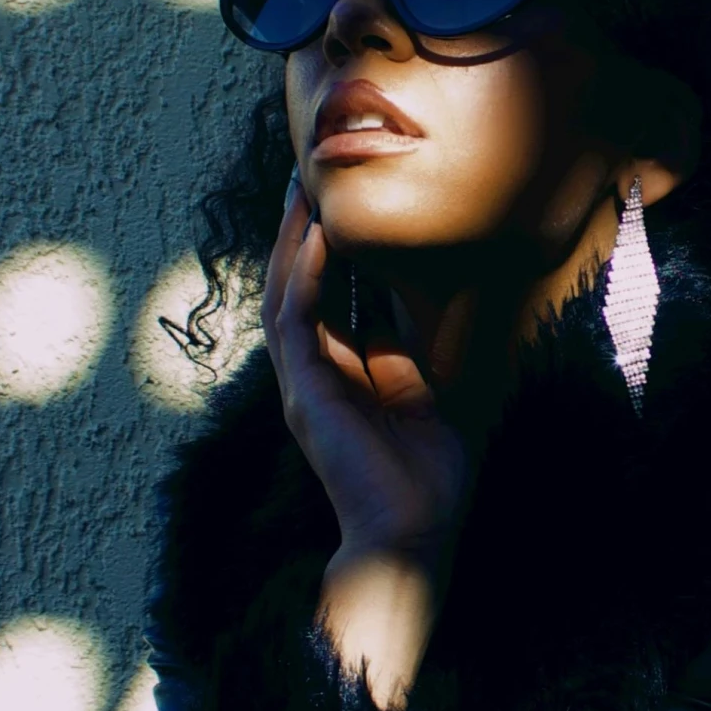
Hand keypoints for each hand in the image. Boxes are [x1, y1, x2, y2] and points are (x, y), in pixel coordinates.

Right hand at [262, 180, 467, 707]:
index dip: (322, 248)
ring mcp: (302, 383)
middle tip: (304, 176)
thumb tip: (415, 300)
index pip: (322, 296)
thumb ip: (410, 350)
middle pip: (294, 286)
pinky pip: (297, 322)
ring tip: (301, 191)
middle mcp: (312, 374)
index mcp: (338, 374)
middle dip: (297, 232)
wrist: (412, 533)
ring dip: (292, 242)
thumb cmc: (424, 476)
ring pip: (285, 295)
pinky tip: (317, 238)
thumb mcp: (426, 393)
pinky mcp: (304, 394)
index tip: (333, 200)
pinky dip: (306, 277)